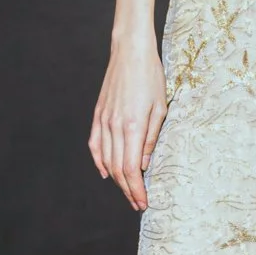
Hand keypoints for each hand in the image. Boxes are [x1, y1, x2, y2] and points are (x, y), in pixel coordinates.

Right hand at [89, 33, 167, 211]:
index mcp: (132, 126)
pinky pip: (95, 145)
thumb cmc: (150, 76)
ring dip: (116, 179)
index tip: (143, 202)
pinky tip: (106, 172)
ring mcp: (103, 120)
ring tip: (128, 191)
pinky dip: (99, 161)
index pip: (131, 169)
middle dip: (128, 190)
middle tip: (138, 203)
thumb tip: (144, 165)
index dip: (136, 189)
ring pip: (106, 159)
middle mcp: (114, 126)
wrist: (130, 51)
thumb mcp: (160, 108)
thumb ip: (150, 138)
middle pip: (117, 169)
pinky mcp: (98, 114)